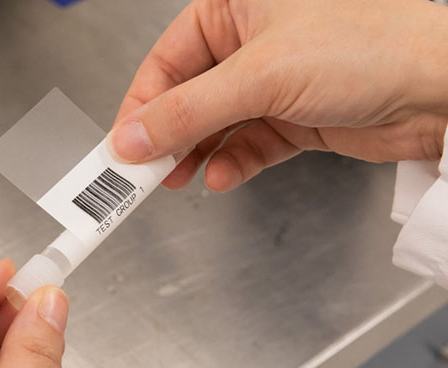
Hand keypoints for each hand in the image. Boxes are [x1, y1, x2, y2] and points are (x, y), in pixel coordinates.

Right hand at [108, 0, 447, 191]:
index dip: (140, 106)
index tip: (121, 145)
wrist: (440, 91)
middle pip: (186, 97)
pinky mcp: (291, 118)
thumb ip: (187, 112)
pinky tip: (223, 176)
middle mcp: (249, 43)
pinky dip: (232, 164)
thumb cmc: (370, 46)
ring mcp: (270, 84)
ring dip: (195, 155)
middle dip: (166, 137)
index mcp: (234, 8)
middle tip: (142, 172)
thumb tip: (131, 137)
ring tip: (176, 179)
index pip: (166, 61)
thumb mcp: (260, 76)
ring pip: (213, 125)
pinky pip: (247, 145)